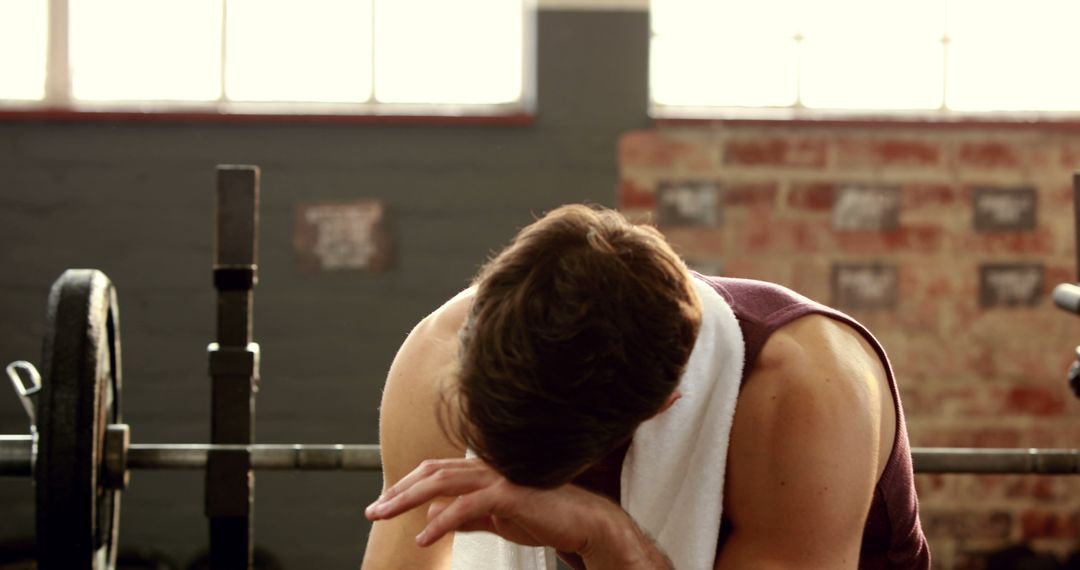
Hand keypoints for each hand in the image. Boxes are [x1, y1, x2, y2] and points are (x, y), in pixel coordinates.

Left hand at [364, 457, 655, 566]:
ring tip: (383, 516)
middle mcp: (488, 467)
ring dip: (407, 500)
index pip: (436, 471)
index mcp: (484, 470)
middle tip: (372, 510)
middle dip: (397, 491)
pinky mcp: (509, 495)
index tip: (384, 502)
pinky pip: (465, 507)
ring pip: (441, 483)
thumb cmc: (546, 517)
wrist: (585, 522)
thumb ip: (467, 516)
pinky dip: (441, 522)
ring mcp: (498, 478)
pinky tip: (424, 536)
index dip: (407, 485)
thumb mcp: (497, 519)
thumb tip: (433, 517)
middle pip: (431, 473)